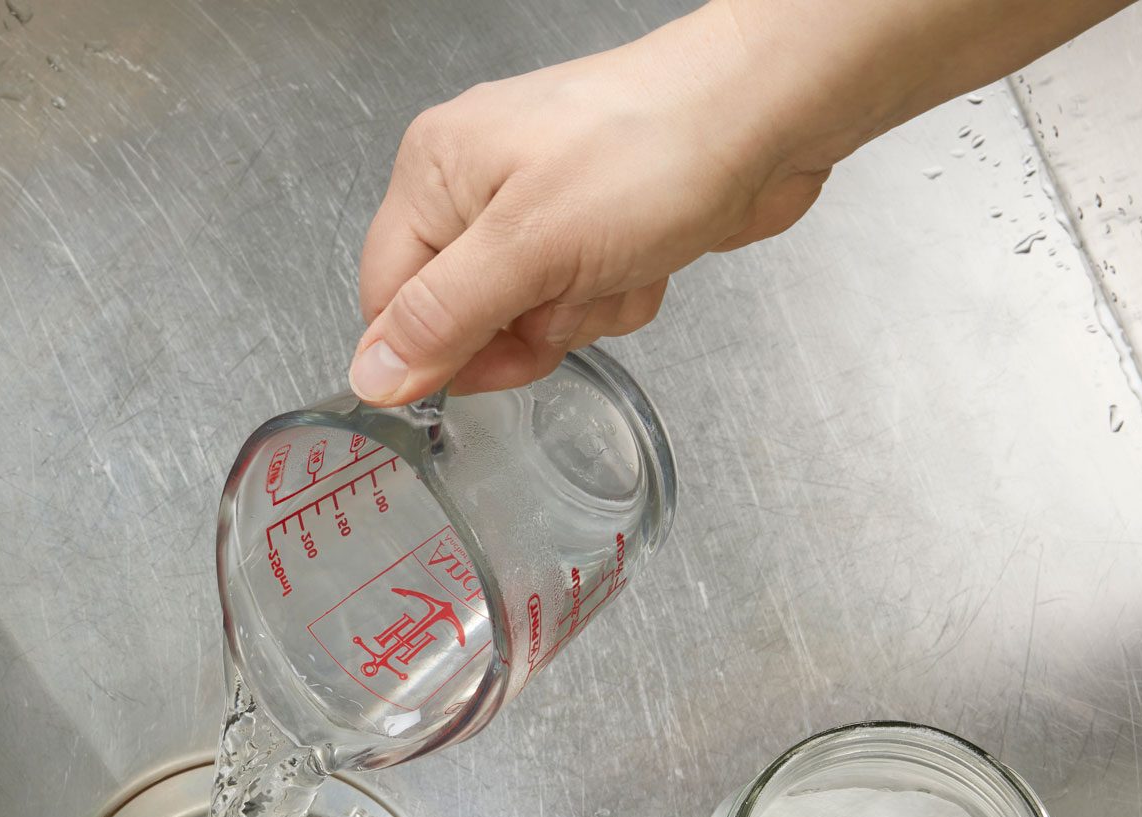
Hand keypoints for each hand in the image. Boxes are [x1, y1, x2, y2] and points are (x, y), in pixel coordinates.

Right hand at [350, 5, 830, 403]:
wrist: (770, 114)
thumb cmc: (655, 150)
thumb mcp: (530, 248)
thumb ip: (442, 318)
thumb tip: (370, 378)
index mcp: (435, 173)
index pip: (388, 300)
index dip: (434, 348)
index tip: (492, 355)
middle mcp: (475, 186)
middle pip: (457, 317)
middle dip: (522, 328)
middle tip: (565, 298)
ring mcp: (536, 206)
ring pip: (524, 319)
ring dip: (579, 313)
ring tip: (617, 263)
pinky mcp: (589, 226)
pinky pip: (575, 301)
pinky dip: (613, 297)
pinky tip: (644, 259)